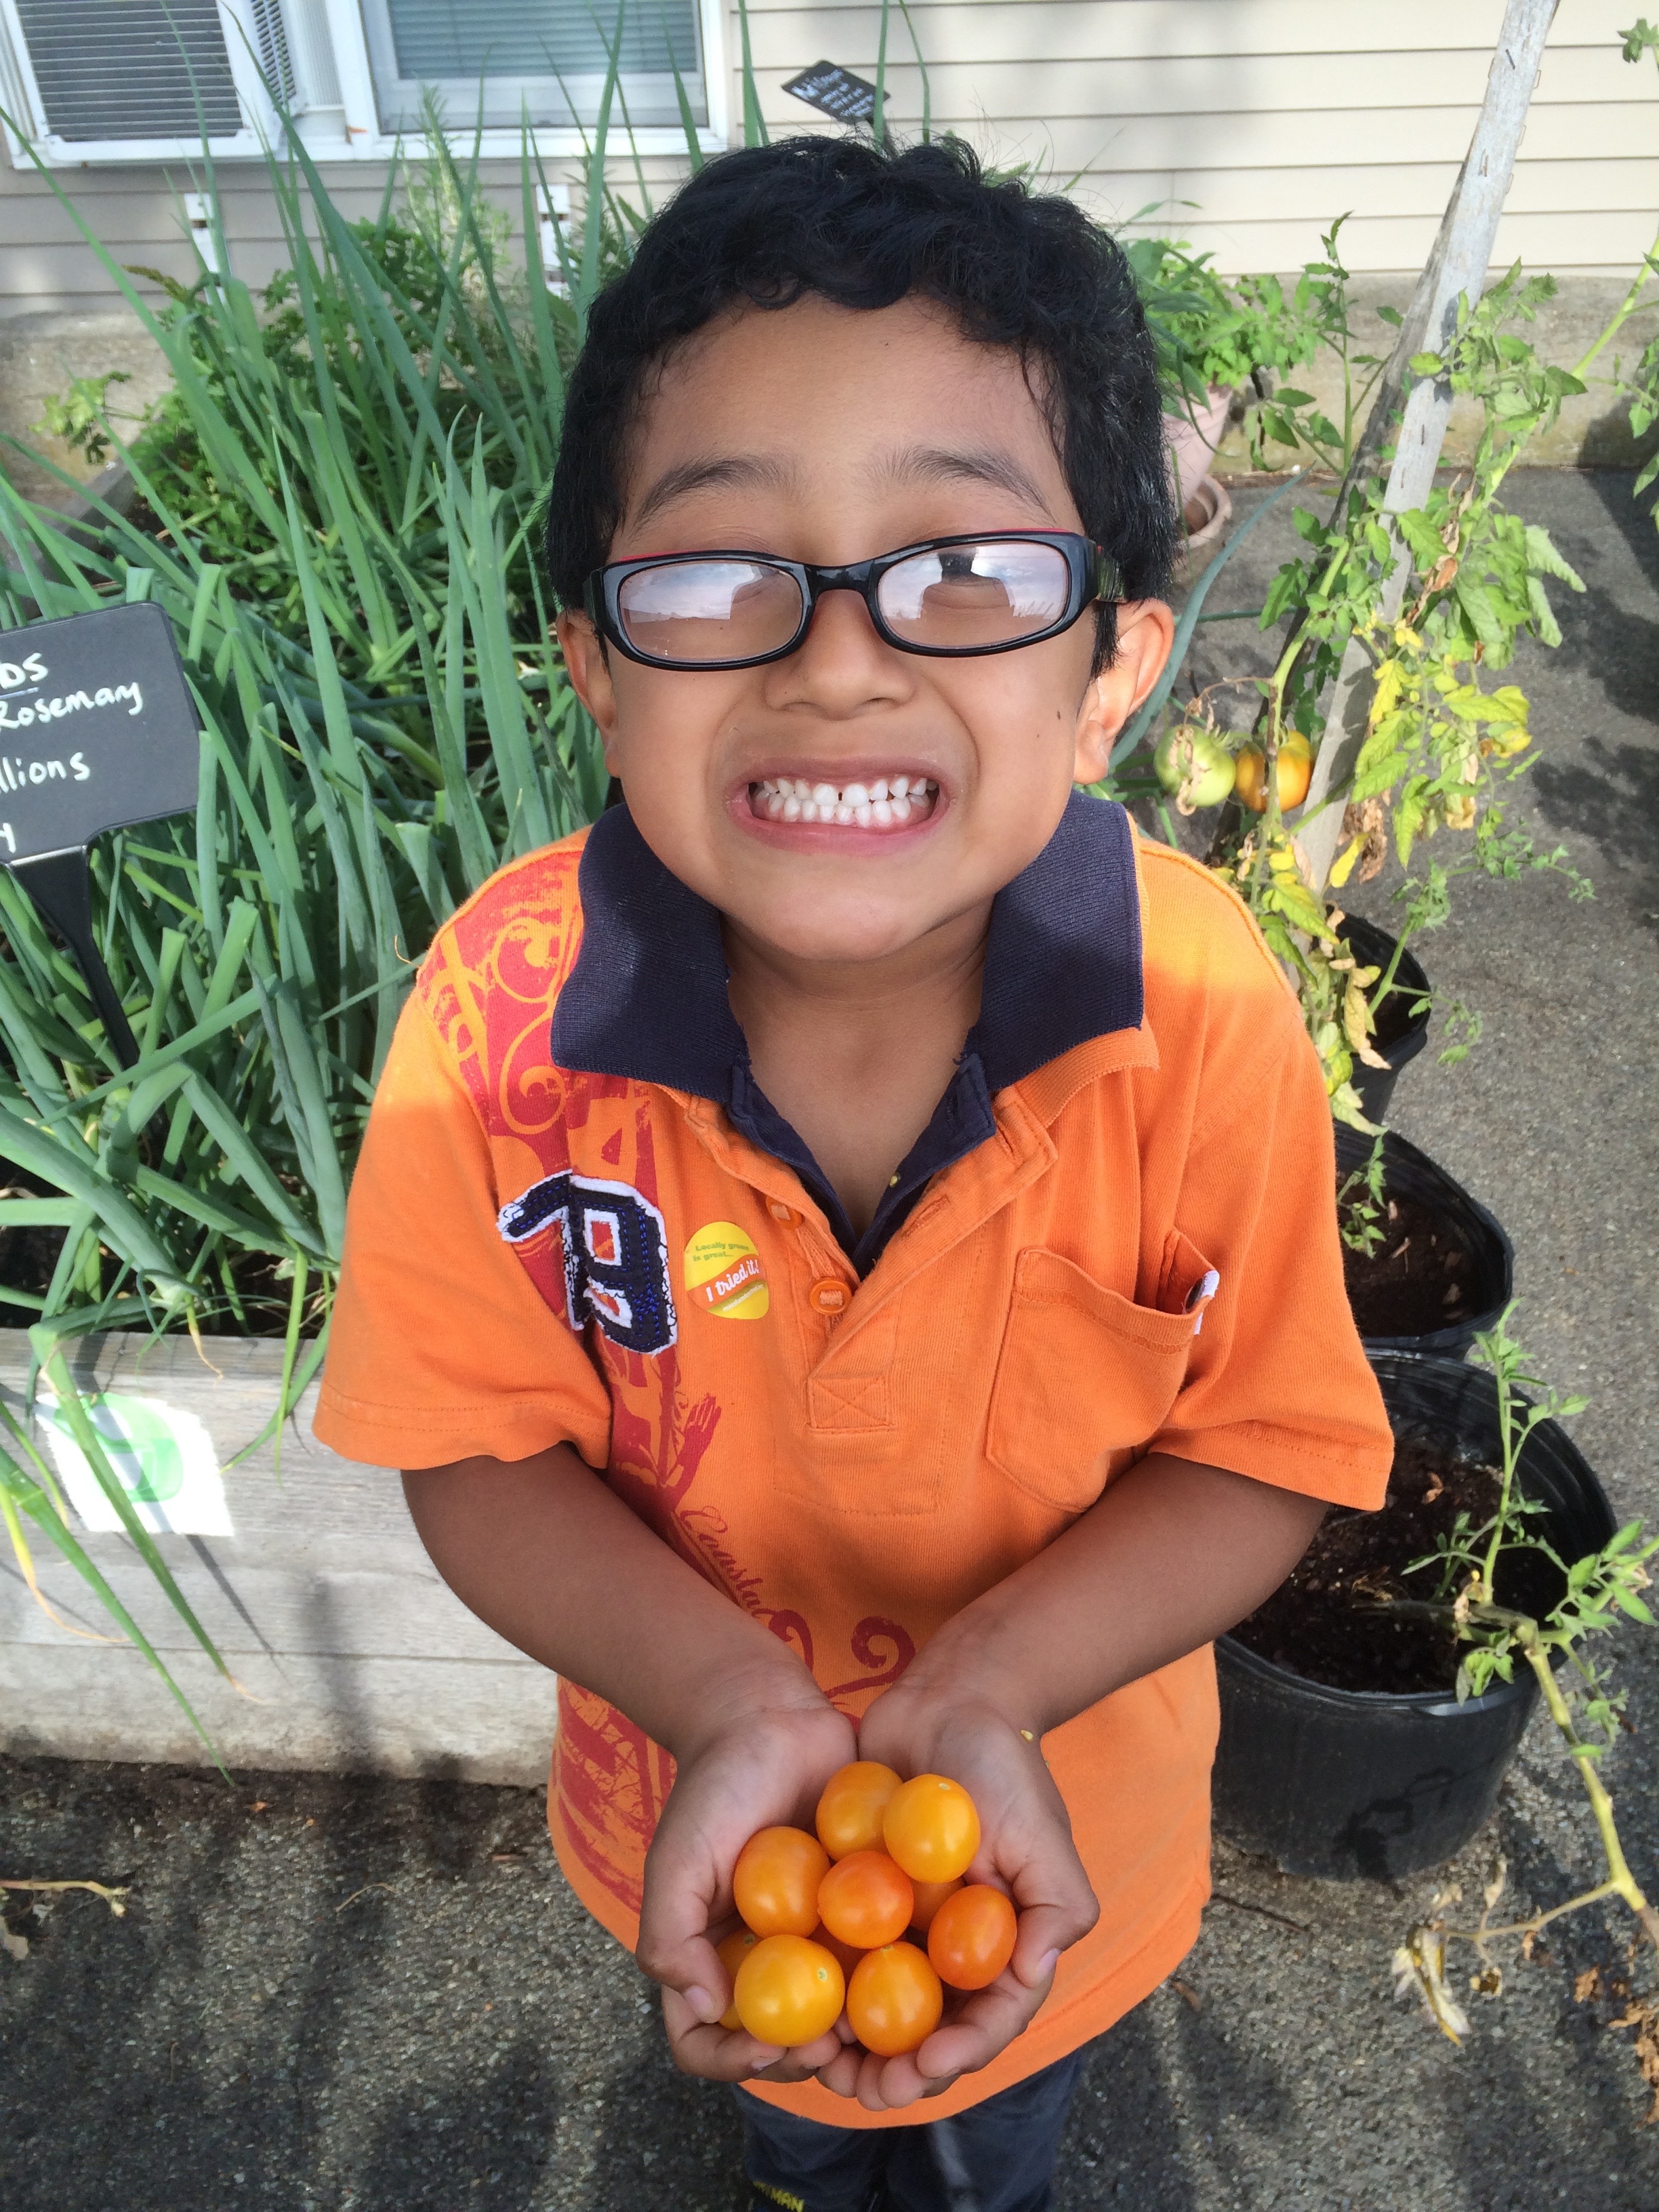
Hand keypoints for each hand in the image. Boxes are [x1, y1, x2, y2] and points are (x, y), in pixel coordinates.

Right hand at [635, 1677, 855, 2085]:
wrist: (772, 1718)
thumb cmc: (714, 1787)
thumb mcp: (676, 1860)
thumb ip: (670, 1936)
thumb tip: (707, 2008)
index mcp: (709, 1959)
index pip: (704, 2042)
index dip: (729, 2060)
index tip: (764, 2043)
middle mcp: (762, 1961)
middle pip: (777, 2045)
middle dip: (803, 2059)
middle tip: (831, 2040)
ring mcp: (815, 1940)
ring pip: (835, 2015)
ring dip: (854, 2035)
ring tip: (872, 2022)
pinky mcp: (862, 1909)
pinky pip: (877, 1959)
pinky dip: (892, 1978)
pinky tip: (910, 1975)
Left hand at [820, 1685, 1097, 2110]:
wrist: (945, 1700)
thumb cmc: (1001, 1765)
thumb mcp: (1041, 1831)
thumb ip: (1054, 1905)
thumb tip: (1034, 1975)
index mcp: (1004, 1945)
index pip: (987, 2022)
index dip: (958, 2056)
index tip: (921, 2070)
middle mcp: (954, 1948)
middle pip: (928, 2033)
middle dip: (898, 2073)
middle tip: (862, 2089)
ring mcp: (904, 1927)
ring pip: (877, 2010)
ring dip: (854, 2049)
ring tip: (822, 2068)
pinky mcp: (859, 1899)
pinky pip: (839, 1955)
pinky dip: (821, 1989)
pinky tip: (794, 2007)